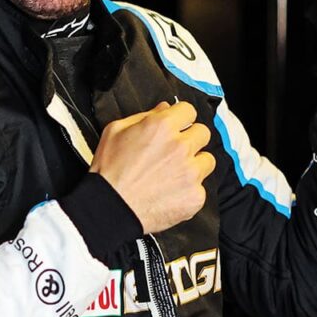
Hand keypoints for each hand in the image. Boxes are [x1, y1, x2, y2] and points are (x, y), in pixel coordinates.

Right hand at [89, 101, 215, 233]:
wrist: (110, 207)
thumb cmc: (109, 171)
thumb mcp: (115, 132)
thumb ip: (143, 116)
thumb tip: (164, 109)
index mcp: (161, 127)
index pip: (189, 111)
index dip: (181, 117)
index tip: (177, 125)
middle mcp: (180, 147)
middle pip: (203, 133)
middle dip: (190, 139)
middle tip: (174, 150)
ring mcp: (191, 173)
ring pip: (208, 160)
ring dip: (194, 164)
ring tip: (174, 173)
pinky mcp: (195, 195)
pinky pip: (201, 187)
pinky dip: (188, 190)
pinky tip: (170, 192)